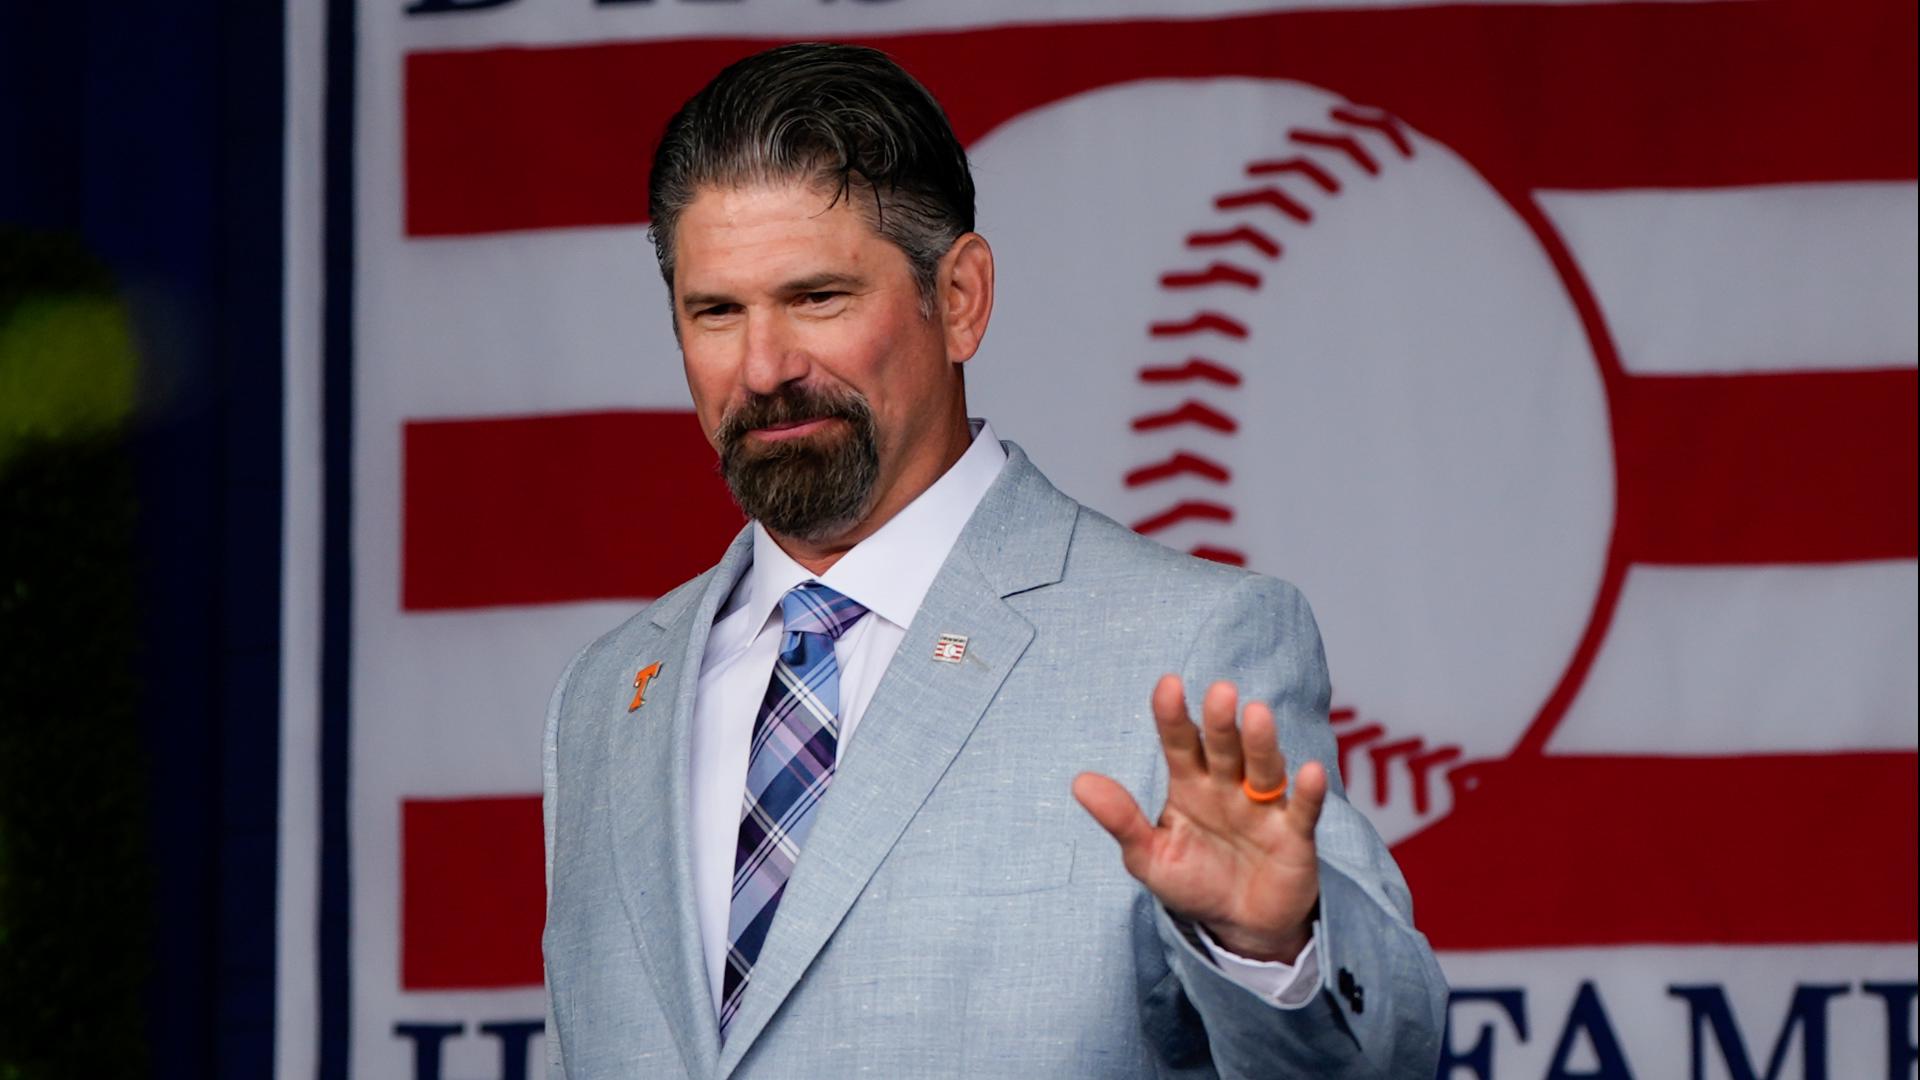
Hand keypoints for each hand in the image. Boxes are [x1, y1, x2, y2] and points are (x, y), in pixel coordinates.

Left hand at [1072, 674, 1326, 962]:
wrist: (1241, 927)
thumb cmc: (1193, 882)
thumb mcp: (1149, 857)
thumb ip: (1121, 820)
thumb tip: (1080, 782)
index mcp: (1190, 784)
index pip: (1180, 743)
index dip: (1173, 716)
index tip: (1168, 686)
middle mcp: (1228, 786)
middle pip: (1225, 747)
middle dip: (1222, 721)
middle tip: (1220, 692)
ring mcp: (1263, 807)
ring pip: (1264, 768)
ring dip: (1262, 743)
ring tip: (1257, 714)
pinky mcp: (1294, 835)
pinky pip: (1302, 810)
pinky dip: (1309, 792)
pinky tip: (1309, 771)